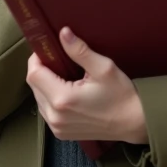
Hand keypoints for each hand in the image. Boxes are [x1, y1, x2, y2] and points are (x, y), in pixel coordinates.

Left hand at [26, 28, 148, 144]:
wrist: (133, 122)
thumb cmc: (121, 95)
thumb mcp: (103, 68)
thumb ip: (79, 51)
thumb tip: (63, 33)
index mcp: (63, 99)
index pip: (34, 74)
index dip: (37, 58)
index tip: (48, 49)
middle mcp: (55, 116)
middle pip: (33, 86)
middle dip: (41, 70)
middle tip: (57, 59)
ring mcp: (57, 127)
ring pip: (38, 98)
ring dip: (44, 84)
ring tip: (63, 75)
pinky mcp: (61, 133)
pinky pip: (45, 110)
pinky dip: (50, 98)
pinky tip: (66, 91)